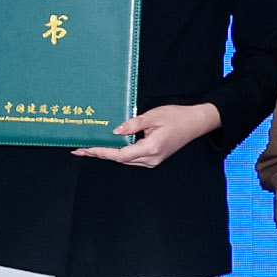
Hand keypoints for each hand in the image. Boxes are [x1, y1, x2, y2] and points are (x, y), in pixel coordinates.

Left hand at [73, 102, 221, 168]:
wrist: (196, 122)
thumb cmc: (177, 117)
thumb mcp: (153, 116)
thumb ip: (132, 124)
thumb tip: (115, 131)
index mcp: (151, 148)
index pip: (120, 154)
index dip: (102, 152)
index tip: (87, 149)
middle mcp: (151, 158)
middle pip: (120, 159)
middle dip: (100, 154)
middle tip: (80, 149)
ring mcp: (153, 160)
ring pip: (125, 160)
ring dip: (108, 155)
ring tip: (90, 149)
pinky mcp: (154, 158)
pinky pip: (132, 158)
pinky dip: (119, 153)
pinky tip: (110, 148)